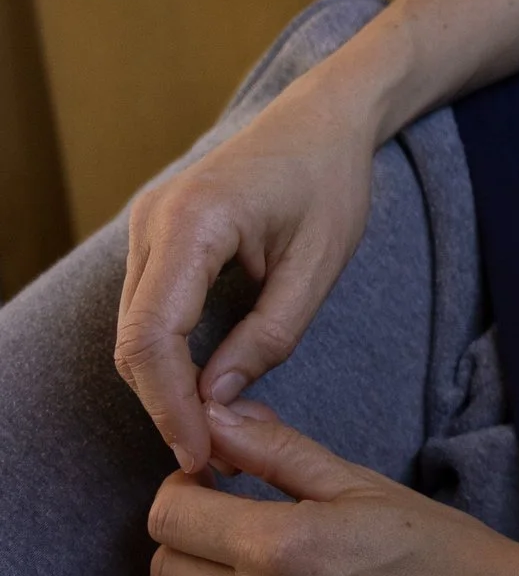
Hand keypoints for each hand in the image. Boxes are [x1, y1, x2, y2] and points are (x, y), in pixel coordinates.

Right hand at [118, 69, 385, 471]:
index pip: (153, 335)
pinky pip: (145, 309)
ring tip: (210, 434)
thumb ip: (269, 336)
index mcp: (194, 221)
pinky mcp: (153, 235)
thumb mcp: (318, 266)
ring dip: (163, 386)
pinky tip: (201, 389)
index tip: (199, 454)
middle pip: (132, 339)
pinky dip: (166, 356)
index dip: (169, 405)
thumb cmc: (331, 181)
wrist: (321, 117)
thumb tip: (215, 400)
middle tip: (210, 458)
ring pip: (132, 329)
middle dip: (165, 406)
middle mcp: (152, 220)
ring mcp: (145, 225)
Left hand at [147, 401, 518, 575]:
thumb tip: (212, 416)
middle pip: (165, 572)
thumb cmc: (438, 550)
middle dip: (190, 541)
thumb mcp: (359, 485)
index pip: (169, 517)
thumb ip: (275, 450)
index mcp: (280, 547)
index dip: (183, 491)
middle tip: (236, 528)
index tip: (212, 486)